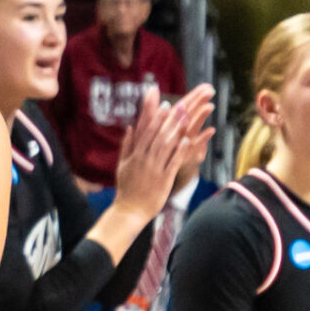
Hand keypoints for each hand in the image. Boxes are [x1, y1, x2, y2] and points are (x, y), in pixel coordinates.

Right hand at [109, 82, 215, 215]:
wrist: (130, 210)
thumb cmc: (127, 188)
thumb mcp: (122, 165)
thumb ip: (127, 145)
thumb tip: (130, 127)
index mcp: (134, 154)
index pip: (145, 129)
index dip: (154, 114)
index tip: (161, 100)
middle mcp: (144, 158)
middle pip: (157, 134)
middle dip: (168, 118)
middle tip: (179, 103)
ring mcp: (154, 168)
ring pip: (166, 146)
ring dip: (176, 130)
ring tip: (186, 116)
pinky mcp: (163, 180)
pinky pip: (173, 163)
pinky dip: (179, 151)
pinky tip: (187, 140)